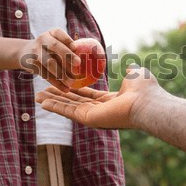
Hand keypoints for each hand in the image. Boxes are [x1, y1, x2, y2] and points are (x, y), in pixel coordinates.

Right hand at [19, 28, 79, 90]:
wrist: (25, 52)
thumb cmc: (50, 49)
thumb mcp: (57, 42)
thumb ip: (69, 48)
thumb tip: (92, 57)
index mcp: (51, 33)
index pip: (59, 33)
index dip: (67, 40)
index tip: (75, 47)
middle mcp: (42, 39)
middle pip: (54, 46)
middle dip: (67, 55)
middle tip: (78, 64)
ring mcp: (35, 51)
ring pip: (49, 62)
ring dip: (61, 73)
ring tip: (72, 82)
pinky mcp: (32, 64)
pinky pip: (45, 75)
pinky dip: (56, 83)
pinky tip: (66, 89)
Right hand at [35, 66, 160, 128]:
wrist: (148, 103)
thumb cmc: (145, 90)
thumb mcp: (135, 75)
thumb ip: (129, 71)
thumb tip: (130, 66)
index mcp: (110, 101)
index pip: (88, 95)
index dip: (74, 89)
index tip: (63, 82)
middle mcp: (100, 111)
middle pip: (74, 102)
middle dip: (58, 96)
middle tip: (43, 91)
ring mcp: (94, 116)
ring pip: (68, 107)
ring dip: (53, 102)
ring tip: (37, 96)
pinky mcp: (89, 119)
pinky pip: (68, 112)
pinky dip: (55, 107)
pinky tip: (43, 103)